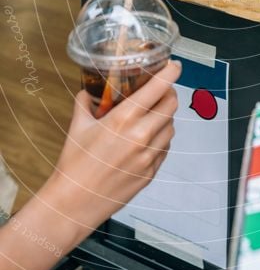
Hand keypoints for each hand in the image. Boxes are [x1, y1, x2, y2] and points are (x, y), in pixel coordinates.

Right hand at [47, 60, 180, 234]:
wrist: (74, 204)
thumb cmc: (74, 166)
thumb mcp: (77, 127)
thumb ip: (85, 103)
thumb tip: (88, 92)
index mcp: (124, 119)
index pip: (158, 88)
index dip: (171, 73)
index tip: (175, 66)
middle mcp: (141, 136)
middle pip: (171, 104)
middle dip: (169, 93)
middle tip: (160, 90)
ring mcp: (149, 156)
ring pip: (171, 126)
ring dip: (165, 117)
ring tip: (151, 116)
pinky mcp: (151, 173)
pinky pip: (165, 148)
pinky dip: (160, 139)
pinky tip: (146, 139)